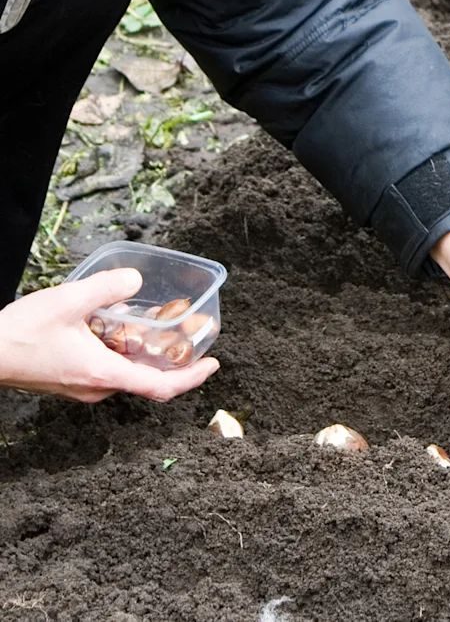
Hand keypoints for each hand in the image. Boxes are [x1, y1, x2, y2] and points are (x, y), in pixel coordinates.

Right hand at [0, 268, 219, 402]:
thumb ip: (106, 287)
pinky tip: (124, 328)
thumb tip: (136, 278)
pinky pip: (111, 370)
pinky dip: (127, 353)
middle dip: (175, 359)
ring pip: (130, 373)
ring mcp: (85, 388)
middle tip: (189, 333)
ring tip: (160, 325)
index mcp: (103, 374)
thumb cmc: (17, 334)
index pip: (161, 387)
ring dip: (149, 354)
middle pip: (150, 379)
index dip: (193, 378)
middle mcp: (98, 387)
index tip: (213, 364)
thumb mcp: (66, 301)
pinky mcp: (73, 381)